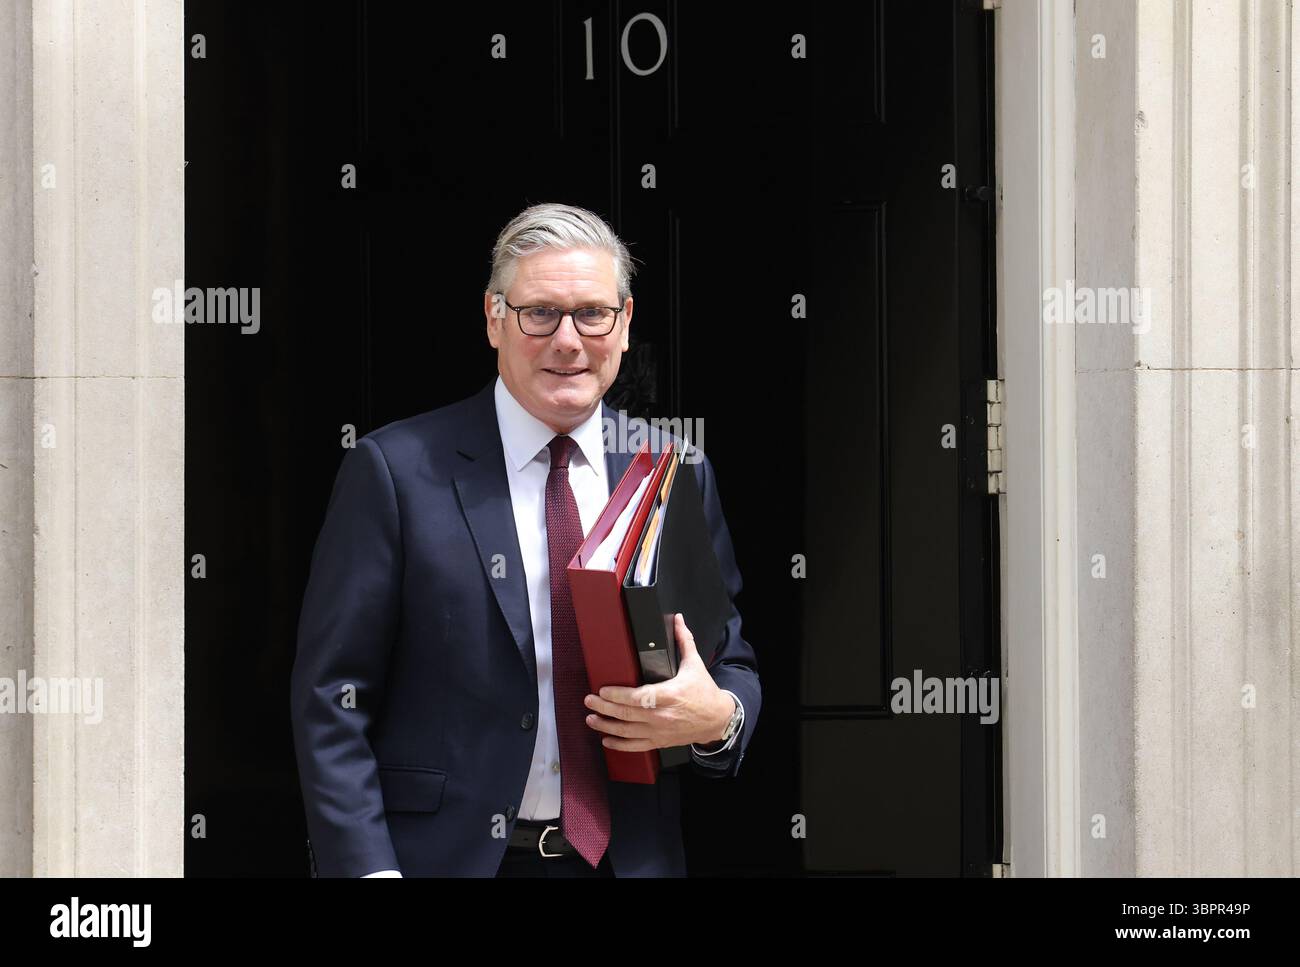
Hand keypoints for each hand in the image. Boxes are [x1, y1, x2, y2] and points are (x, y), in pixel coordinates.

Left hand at [583, 613, 734, 751]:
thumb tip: (678, 620)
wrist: (717, 720)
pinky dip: (619, 745)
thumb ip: (684, 641)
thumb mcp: (695, 665)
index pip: (638, 697)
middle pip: (627, 714)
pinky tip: (606, 740)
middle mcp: (662, 715)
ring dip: (606, 726)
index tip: (603, 689)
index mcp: (669, 695)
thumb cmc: (704, 693)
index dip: (618, 695)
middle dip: (605, 707)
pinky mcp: (660, 741)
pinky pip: (636, 746)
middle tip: (589, 701)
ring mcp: (660, 731)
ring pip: (628, 732)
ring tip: (591, 718)